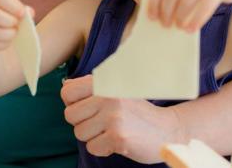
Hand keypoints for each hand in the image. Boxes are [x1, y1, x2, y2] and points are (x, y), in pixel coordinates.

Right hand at [0, 0, 30, 50]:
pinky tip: (8, 41)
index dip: (13, 6)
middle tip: (17, 24)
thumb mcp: (11, 5)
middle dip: (8, 21)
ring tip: (14, 33)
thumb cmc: (4, 11)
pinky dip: (3, 44)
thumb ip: (22, 8)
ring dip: (7, 34)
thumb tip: (30, 13)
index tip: (22, 13)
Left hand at [61, 75, 185, 162]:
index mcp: (106, 82)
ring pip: (79, 133)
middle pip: (70, 115)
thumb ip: (92, 87)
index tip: (88, 108)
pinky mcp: (117, 137)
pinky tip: (118, 141)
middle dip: (83, 123)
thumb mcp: (116, 91)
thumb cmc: (137, 112)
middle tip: (102, 123)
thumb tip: (65, 87)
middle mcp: (108, 96)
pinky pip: (92, 147)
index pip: (67, 92)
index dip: (73, 104)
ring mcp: (113, 117)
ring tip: (112, 131)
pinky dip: (102, 148)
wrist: (166, 130)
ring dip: (93, 137)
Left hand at [148, 0, 231, 31]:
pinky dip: (196, 20)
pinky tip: (191, 28)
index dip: (155, 2)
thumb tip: (156, 4)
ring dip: (180, 17)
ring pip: (186, 1)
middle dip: (166, 12)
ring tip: (178, 27)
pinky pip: (204, 7)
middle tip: (164, 24)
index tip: (152, 16)